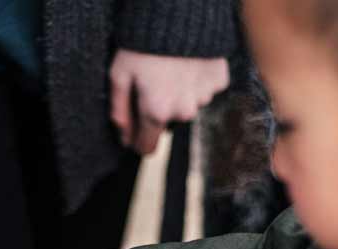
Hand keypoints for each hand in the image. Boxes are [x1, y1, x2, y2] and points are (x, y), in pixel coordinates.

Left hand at [109, 50, 229, 154]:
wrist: (180, 13)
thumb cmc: (143, 43)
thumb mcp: (119, 74)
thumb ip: (119, 110)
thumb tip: (123, 137)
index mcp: (156, 112)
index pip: (147, 146)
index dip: (137, 140)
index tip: (133, 130)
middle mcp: (183, 111)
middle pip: (167, 123)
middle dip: (159, 110)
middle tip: (152, 84)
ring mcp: (204, 97)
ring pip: (187, 105)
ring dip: (179, 94)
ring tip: (170, 70)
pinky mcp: (219, 81)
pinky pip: (205, 88)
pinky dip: (196, 81)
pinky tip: (187, 64)